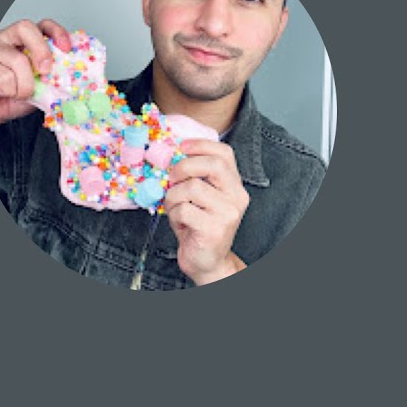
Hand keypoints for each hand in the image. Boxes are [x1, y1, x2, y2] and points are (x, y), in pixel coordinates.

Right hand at [0, 18, 71, 136]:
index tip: (67, 48)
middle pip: (26, 28)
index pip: (42, 25)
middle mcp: (6, 39)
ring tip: (18, 93)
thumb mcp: (37, 89)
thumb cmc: (9, 99)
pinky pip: (5, 77)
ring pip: (18, 59)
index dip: (57, 32)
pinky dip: (10, 91)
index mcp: (23, 41)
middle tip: (46, 71)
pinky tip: (1, 92)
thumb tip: (72, 80)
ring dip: (25, 84)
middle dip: (42, 50)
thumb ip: (51, 80)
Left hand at [163, 138, 250, 284]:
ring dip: (173, 196)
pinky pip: (184, 209)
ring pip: (192, 187)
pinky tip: (179, 223)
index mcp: (235, 186)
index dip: (201, 145)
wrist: (207, 262)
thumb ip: (193, 178)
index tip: (181, 146)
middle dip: (184, 166)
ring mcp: (227, 213)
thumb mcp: (199, 198)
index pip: (225, 154)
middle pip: (212, 165)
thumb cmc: (198, 226)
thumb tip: (169, 156)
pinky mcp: (214, 229)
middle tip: (171, 177)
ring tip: (174, 207)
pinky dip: (173, 214)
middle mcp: (236, 197)